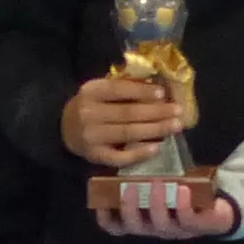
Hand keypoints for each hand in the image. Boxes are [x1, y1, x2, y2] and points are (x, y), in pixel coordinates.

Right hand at [60, 71, 180, 169]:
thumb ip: (123, 87)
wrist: (64, 128)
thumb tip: (157, 86)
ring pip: (128, 133)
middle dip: (156, 112)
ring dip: (155, 130)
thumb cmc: (91, 105)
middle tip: (178, 111)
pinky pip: (121, 157)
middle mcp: (89, 114)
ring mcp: (92, 137)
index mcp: (91, 92)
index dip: (141, 91)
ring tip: (175, 126)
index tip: (162, 93)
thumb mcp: (100, 90)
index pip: (118, 89)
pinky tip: (157, 148)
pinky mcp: (95, 156)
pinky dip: (139, 153)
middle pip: (128, 113)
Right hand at [92, 177, 237, 241]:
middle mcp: (155, 228)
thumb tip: (125, 147)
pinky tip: (182, 189)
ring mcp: (176, 230)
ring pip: (160, 225)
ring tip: (158, 183)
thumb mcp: (158, 181)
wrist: (216, 205)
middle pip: (134, 227)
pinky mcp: (198, 227)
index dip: (106, 218)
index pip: (117, 226)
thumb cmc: (180, 190)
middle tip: (128, 188)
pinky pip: (188, 220)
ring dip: (156, 204)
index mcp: (143, 219)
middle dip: (129, 209)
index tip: (99, 202)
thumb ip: (142, 174)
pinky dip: (183, 206)